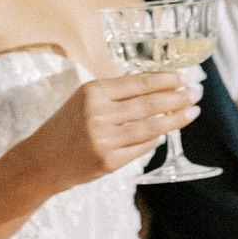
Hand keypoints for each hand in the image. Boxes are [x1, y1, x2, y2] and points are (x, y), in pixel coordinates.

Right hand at [24, 70, 202, 190]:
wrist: (41, 161)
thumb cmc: (65, 127)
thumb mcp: (83, 100)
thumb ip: (114, 92)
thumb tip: (153, 83)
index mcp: (93, 92)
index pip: (138, 82)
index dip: (164, 80)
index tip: (183, 77)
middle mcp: (99, 114)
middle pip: (149, 103)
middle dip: (178, 97)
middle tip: (196, 92)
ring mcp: (105, 139)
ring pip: (151, 126)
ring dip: (175, 119)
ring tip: (192, 111)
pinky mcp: (109, 161)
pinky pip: (142, 147)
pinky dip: (155, 139)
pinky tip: (166, 133)